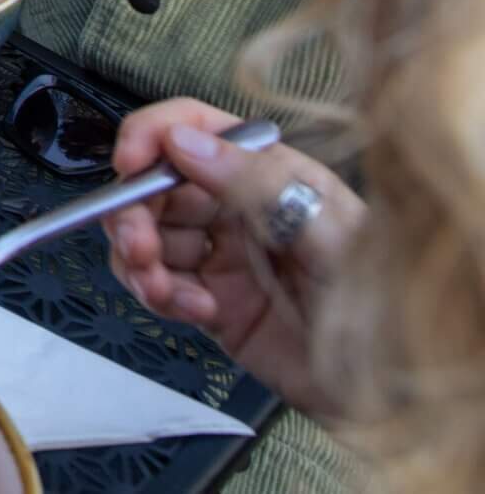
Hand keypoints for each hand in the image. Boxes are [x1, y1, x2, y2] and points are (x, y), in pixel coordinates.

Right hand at [101, 100, 364, 418]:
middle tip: (138, 245)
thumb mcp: (329, 233)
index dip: (152, 135)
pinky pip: (159, 285)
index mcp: (270, 174)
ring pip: (147, 236)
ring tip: (161, 287)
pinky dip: (160, 295)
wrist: (392, 392)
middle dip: (133, 210)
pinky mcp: (211, 303)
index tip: (130, 162)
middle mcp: (238, 208)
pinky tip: (194, 310)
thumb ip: (256, 183)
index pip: (196, 129)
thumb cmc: (383, 302)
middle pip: (156, 186)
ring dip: (138, 258)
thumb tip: (183, 141)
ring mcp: (222, 256)